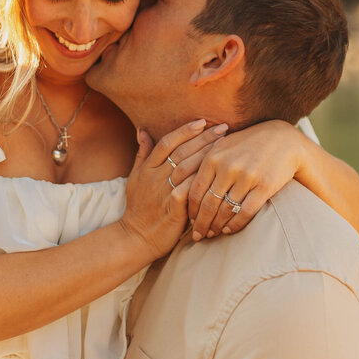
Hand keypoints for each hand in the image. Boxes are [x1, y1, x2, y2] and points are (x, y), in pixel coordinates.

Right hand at [119, 119, 227, 258]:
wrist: (136, 237)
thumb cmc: (138, 207)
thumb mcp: (135, 178)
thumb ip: (142, 154)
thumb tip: (142, 130)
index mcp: (147, 168)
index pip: (167, 142)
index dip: (184, 131)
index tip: (202, 122)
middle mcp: (155, 177)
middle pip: (181, 152)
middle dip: (203, 138)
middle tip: (222, 127)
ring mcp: (164, 192)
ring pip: (187, 168)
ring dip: (207, 154)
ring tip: (224, 144)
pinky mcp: (173, 207)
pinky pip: (190, 189)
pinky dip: (203, 179)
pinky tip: (218, 171)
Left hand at [188, 120, 302, 240]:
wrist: (283, 139)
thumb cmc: (248, 143)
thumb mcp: (223, 145)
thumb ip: (206, 162)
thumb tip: (185, 183)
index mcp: (213, 157)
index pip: (195, 190)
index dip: (190, 209)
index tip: (189, 221)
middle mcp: (228, 167)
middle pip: (208, 203)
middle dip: (201, 223)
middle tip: (198, 235)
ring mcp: (247, 177)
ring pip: (226, 210)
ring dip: (216, 226)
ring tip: (212, 234)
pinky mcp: (265, 186)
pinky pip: (245, 212)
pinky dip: (235, 224)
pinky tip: (228, 230)